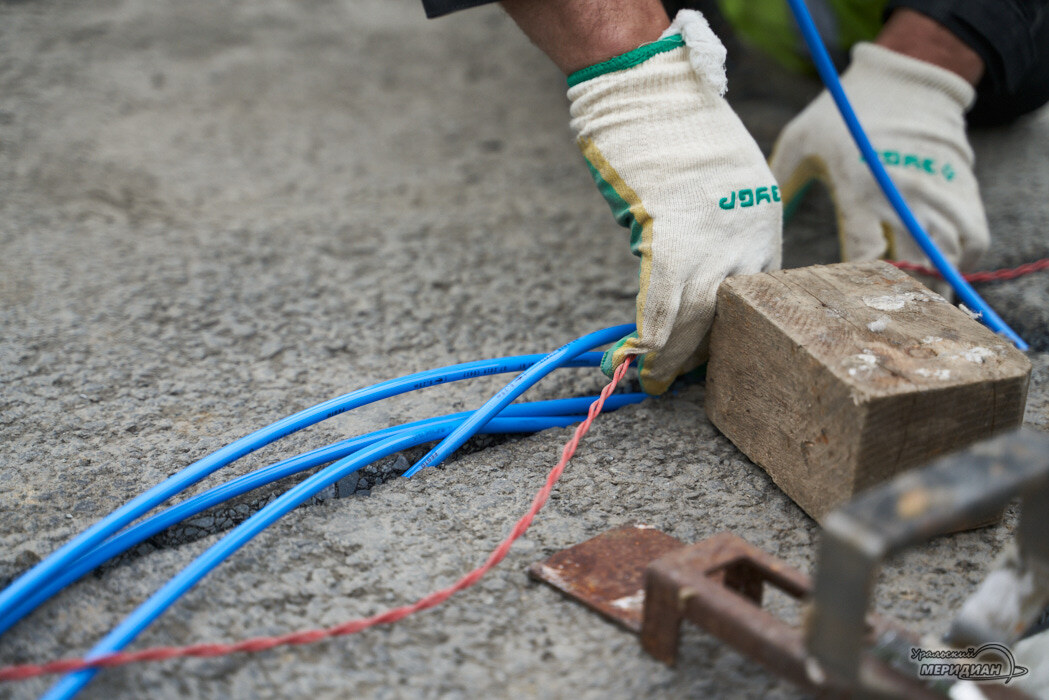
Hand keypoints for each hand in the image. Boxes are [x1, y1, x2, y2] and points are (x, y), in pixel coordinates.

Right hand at [568, 10, 781, 393]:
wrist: (655, 96)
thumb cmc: (681, 130)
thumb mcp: (725, 178)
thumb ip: (720, 223)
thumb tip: (694, 263)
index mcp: (765, 219)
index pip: (755, 289)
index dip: (731, 325)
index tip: (712, 349)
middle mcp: (747, 233)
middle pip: (727, 309)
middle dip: (701, 349)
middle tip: (680, 377)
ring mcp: (712, 236)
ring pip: (695, 313)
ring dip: (673, 352)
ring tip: (657, 378)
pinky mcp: (670, 235)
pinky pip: (662, 298)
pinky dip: (652, 330)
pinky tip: (644, 355)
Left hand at [770, 42, 988, 295]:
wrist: (905, 77)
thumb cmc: (843, 113)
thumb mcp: (799, 144)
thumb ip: (780, 188)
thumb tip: (755, 229)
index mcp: (859, 190)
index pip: (864, 256)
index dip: (857, 287)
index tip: (844, 304)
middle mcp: (903, 197)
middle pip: (913, 267)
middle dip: (900, 297)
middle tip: (882, 316)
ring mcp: (938, 194)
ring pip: (949, 259)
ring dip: (932, 284)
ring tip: (910, 304)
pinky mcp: (962, 190)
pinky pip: (972, 242)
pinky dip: (959, 262)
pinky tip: (936, 270)